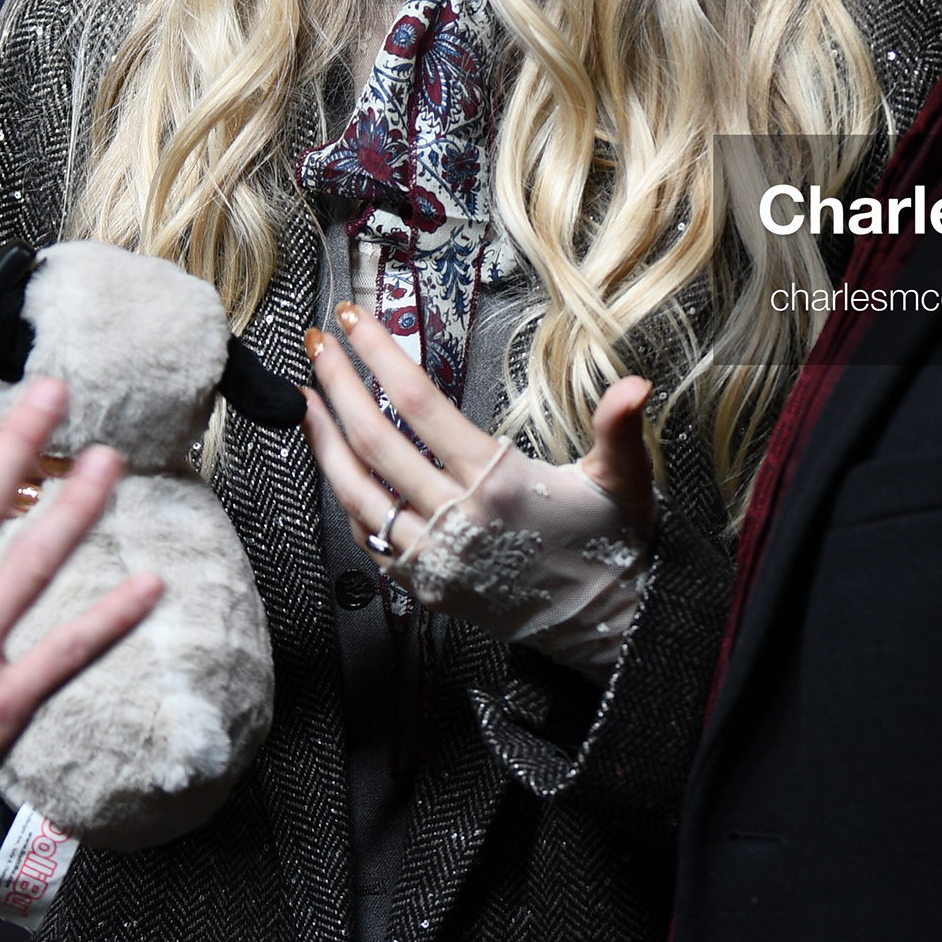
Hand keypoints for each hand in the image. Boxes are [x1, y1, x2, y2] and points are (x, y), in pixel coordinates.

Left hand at [303, 306, 655, 678]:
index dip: (382, 356)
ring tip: (306, 396)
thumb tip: (635, 386)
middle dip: (340, 384)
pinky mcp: (423, 584)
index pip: (422, 405)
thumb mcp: (623, 481)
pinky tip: (335, 464)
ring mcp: (434, 556)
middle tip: (319, 343)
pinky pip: (368, 537)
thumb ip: (619, 429)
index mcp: (500, 482)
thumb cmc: (609, 544)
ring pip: (357, 491)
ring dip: (323, 440)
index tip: (357, 320)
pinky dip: (345, 496)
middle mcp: (459, 519)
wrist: (601, 621)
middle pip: (376, 440)